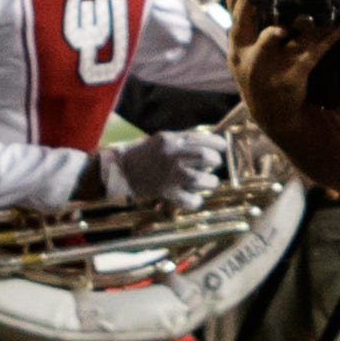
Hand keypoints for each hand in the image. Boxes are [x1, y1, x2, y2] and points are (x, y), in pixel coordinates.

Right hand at [96, 128, 227, 209]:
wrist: (116, 171)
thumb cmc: (140, 154)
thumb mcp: (161, 140)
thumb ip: (182, 140)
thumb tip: (209, 143)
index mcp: (171, 140)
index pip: (204, 139)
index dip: (219, 144)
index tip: (223, 148)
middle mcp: (172, 156)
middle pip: (207, 158)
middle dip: (215, 162)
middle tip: (212, 166)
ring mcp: (169, 175)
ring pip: (202, 180)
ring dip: (210, 182)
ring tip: (208, 183)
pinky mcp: (165, 193)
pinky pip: (190, 200)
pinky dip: (196, 201)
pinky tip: (193, 198)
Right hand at [230, 0, 339, 151]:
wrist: (271, 113)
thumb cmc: (255, 74)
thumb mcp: (239, 51)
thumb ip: (238, 20)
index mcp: (237, 50)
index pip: (238, 22)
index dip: (243, 1)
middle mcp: (252, 61)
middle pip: (260, 37)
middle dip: (267, 26)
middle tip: (274, 10)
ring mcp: (274, 70)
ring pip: (292, 43)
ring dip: (305, 27)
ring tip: (317, 12)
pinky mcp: (294, 76)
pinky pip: (314, 53)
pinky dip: (327, 38)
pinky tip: (339, 27)